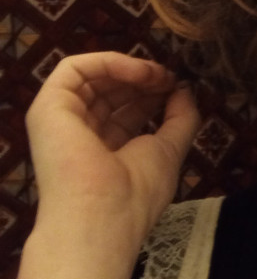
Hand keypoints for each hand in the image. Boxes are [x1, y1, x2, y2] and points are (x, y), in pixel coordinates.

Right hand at [25, 51, 200, 259]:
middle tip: (170, 78)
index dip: (152, 94)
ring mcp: (61, 120)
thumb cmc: (135, 195)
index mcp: (104, 151)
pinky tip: (140, 72)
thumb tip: (185, 90)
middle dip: (144, 80)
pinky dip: (111, 62)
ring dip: (132, 69)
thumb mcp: (169, 151)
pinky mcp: (48, 106)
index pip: (126, 112)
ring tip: (159, 75)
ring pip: (94, 77)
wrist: (102, 216)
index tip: (178, 88)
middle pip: (111, 93)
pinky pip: (75, 69)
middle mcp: (80, 135)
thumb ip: (181, 119)